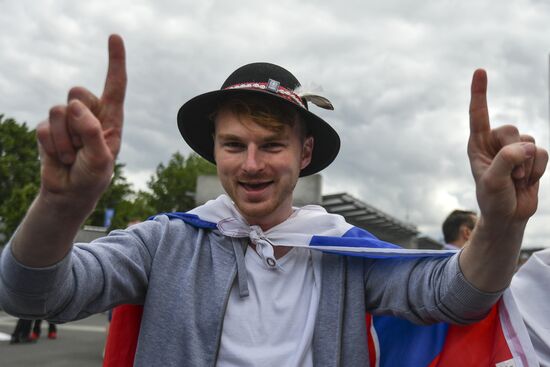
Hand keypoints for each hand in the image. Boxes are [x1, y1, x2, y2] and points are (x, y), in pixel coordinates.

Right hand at [36, 35, 126, 208]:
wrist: (70, 193)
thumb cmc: (93, 176)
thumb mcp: (102, 158)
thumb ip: (92, 132)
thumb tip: (76, 106)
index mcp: (111, 118)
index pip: (115, 85)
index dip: (115, 61)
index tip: (115, 37)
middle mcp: (90, 114)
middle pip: (77, 92)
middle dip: (78, 120)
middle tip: (83, 146)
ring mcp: (68, 120)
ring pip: (59, 110)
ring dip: (65, 140)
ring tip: (73, 156)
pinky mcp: (49, 129)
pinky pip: (44, 127)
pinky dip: (52, 146)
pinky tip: (61, 157)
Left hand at [468, 69, 546, 226]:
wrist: (508, 216)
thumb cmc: (492, 199)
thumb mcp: (493, 181)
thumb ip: (506, 161)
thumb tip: (526, 146)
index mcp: (477, 144)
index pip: (478, 114)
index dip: (479, 93)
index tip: (480, 70)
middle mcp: (495, 143)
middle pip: (513, 130)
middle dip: (515, 153)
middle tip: (510, 175)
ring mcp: (514, 149)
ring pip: (530, 141)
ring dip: (526, 165)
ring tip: (516, 181)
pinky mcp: (531, 157)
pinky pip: (543, 152)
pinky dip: (538, 169)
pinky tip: (527, 181)